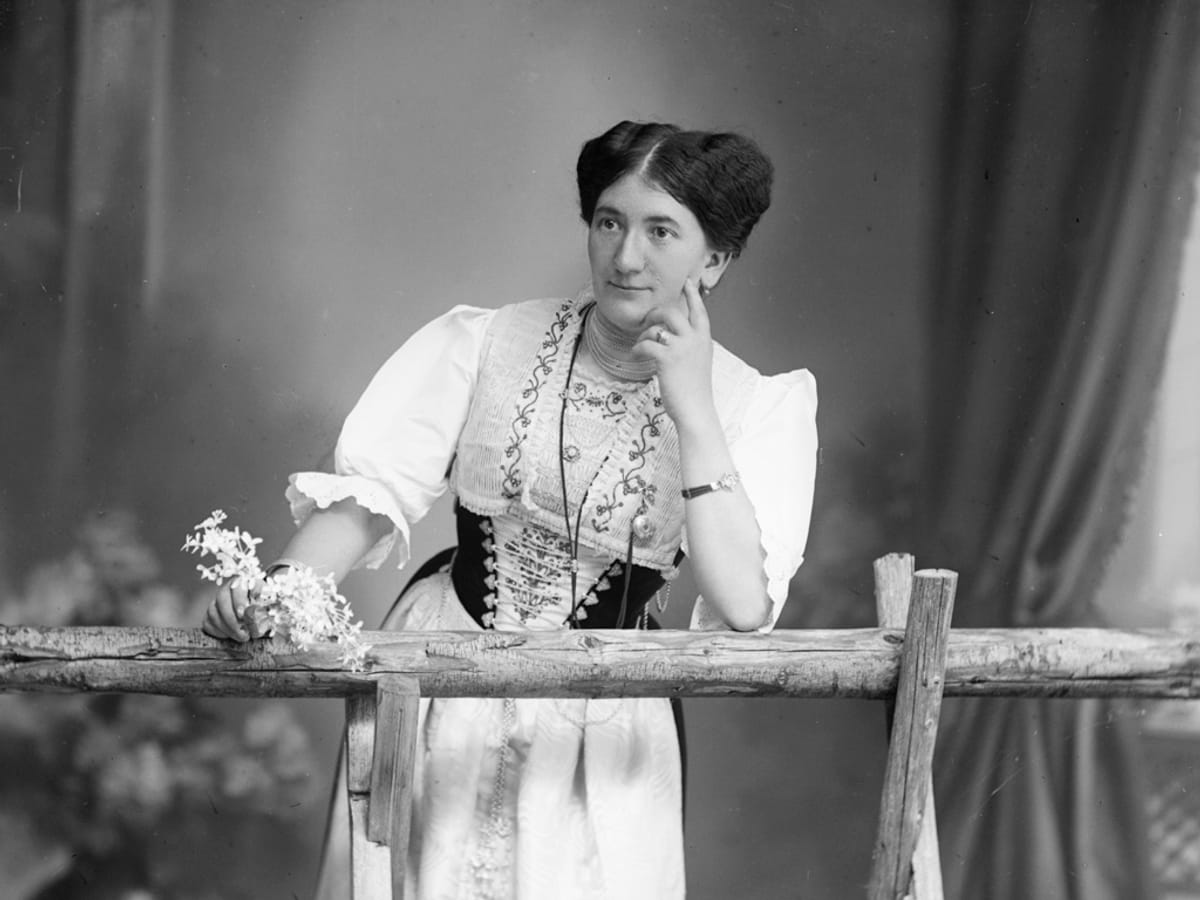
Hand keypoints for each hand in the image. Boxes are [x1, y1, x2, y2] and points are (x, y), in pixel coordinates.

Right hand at [202, 575, 260, 641]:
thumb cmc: (265, 607)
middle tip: (243, 632)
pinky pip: (208, 622)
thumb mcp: (269, 605)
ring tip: (241, 637)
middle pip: (221, 598)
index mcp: (244, 582)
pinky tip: (231, 636)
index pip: (236, 587)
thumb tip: (258, 615)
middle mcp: (227, 589)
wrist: (258, 612)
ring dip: (227, 628)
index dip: (238, 601)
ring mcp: (216, 601)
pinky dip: (219, 631)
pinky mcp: (210, 614)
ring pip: (213, 612)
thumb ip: (265, 608)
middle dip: (231, 618)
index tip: (243, 615)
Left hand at [635, 278, 716, 426]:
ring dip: (644, 333)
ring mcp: (682, 347)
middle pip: (672, 312)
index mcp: (704, 340)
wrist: (696, 411)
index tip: (688, 281)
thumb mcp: (699, 362)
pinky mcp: (667, 358)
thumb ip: (691, 346)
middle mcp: (695, 339)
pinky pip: (646, 343)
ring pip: (657, 326)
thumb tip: (671, 336)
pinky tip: (636, 354)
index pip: (699, 310)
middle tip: (646, 322)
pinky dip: (638, 348)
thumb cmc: (695, 391)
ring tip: (641, 345)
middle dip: (655, 314)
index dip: (692, 294)